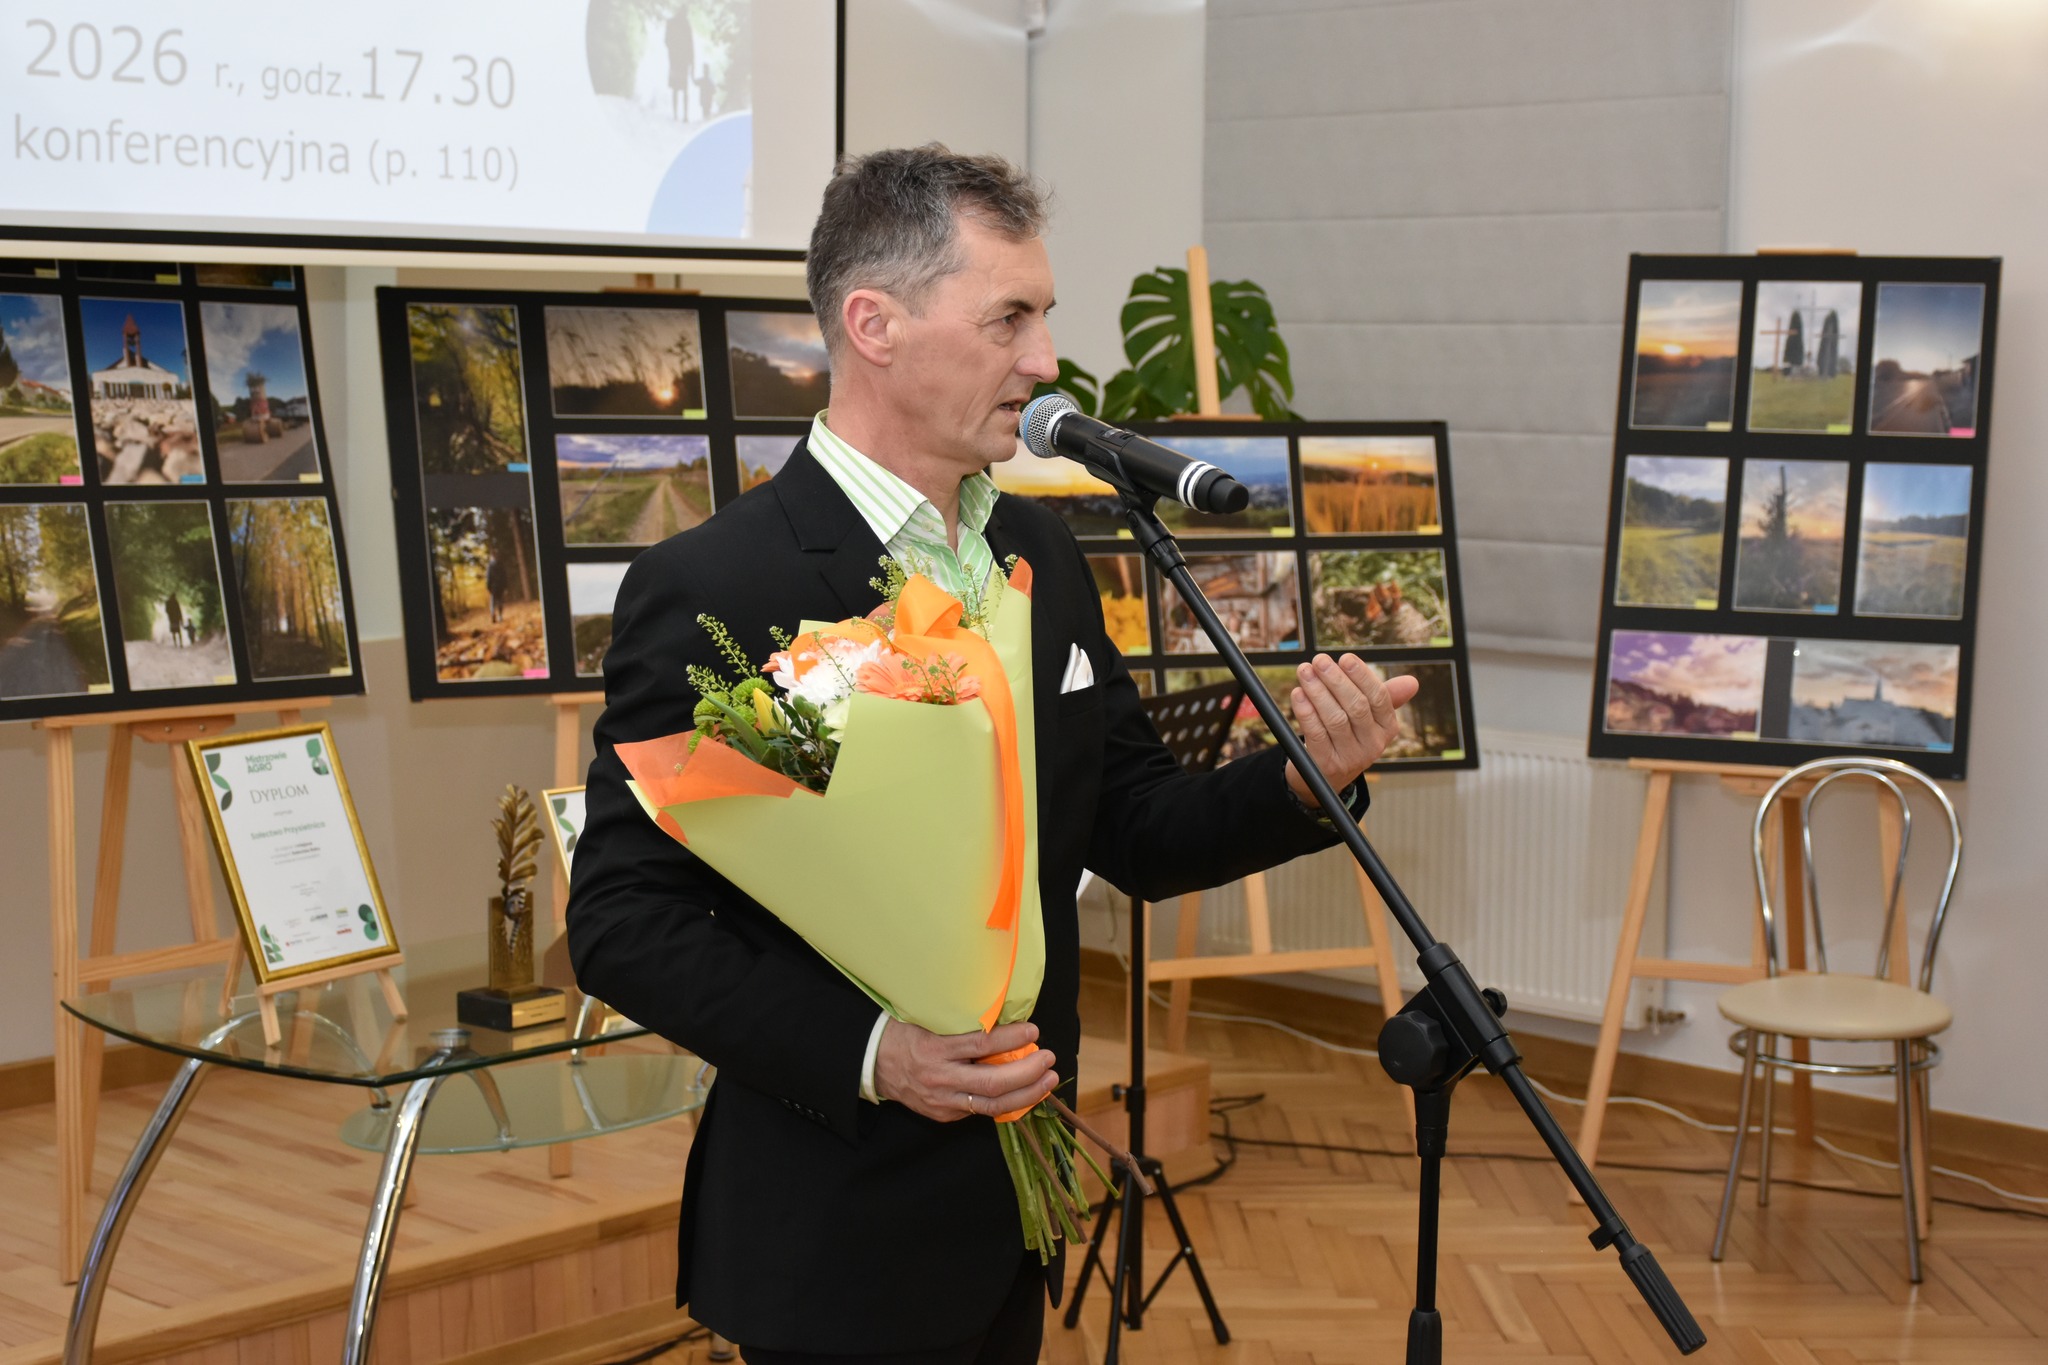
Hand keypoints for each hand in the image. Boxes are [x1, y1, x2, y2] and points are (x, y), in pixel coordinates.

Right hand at [873, 1019, 1056, 1122]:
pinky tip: (1025, 1092)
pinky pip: (980, 1111)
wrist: (874, 1064)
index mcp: (934, 1049)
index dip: (1010, 1039)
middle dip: (1027, 1072)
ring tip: (1047, 1081)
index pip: (980, 1045)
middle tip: (1049, 1059)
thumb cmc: (905, 1033)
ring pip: (992, 1105)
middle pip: (992, 1082)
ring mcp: (942, 1101)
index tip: (1033, 1032)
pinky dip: (1006, 1102)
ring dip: (1026, 1094)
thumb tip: (1003, 1019)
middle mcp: (940, 1078)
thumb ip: (961, 1025)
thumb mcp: (929, 1021)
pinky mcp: (944, 1115)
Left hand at [1284, 653, 1420, 803]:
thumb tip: (1412, 682)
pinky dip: (1306, 711)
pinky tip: (1298, 694)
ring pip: (1335, 718)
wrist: (1325, 776)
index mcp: (1387, 729)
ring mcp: (1350, 758)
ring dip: (1317, 692)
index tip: (1345, 658)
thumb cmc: (1348, 736)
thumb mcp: (1369, 719)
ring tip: (1305, 672)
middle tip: (1319, 660)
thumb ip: (1386, 697)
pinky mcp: (1326, 765)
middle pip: (1356, 707)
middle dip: (1336, 680)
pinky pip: (1316, 733)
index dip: (1362, 676)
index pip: (1379, 698)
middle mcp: (1373, 745)